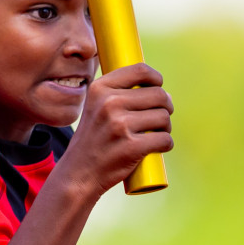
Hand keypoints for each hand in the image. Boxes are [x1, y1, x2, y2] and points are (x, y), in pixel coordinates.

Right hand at [55, 62, 173, 199]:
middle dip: (165, 107)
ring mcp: (120, 125)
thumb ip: (119, 93)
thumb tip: (163, 93)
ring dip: (166, 127)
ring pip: (164, 117)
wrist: (78, 174)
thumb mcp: (95, 108)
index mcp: (100, 89)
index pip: (141, 70)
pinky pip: (165, 139)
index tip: (157, 88)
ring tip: (155, 134)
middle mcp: (109, 103)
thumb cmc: (93, 140)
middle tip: (159, 119)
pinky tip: (158, 147)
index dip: (157, 78)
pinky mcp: (131, 147)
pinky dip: (165, 144)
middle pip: (159, 95)